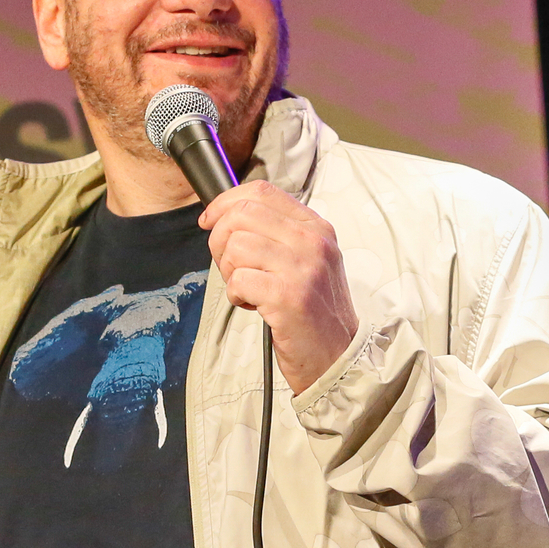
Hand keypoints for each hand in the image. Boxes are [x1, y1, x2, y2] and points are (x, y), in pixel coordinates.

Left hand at [199, 180, 358, 393]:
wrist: (337, 356)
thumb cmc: (315, 311)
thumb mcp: (308, 261)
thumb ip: (277, 234)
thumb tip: (227, 216)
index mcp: (316, 227)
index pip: (262, 191)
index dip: (226, 202)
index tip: (210, 219)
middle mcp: (312, 242)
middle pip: (242, 214)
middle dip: (220, 239)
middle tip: (230, 265)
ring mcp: (302, 268)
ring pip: (235, 246)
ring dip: (229, 271)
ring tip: (248, 290)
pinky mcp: (288, 296)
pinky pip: (238, 280)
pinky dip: (236, 295)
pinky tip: (252, 305)